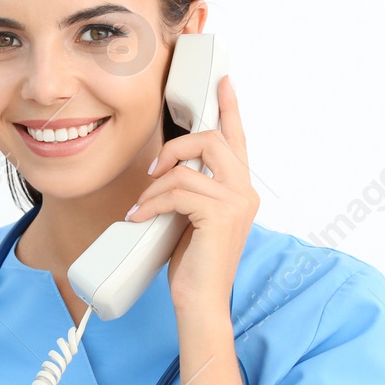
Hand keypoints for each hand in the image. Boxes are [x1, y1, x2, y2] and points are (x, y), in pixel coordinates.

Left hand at [126, 75, 257, 313]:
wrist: (200, 302)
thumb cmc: (194, 264)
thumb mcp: (192, 218)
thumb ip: (191, 190)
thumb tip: (168, 169)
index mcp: (240, 189)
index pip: (237, 139)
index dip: (230, 108)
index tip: (224, 82)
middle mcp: (245, 192)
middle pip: (210, 140)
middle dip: (174, 148)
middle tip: (153, 171)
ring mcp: (236, 202)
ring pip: (188, 167)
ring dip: (156, 185)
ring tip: (142, 207)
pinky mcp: (220, 215)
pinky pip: (177, 191)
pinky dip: (151, 203)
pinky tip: (140, 217)